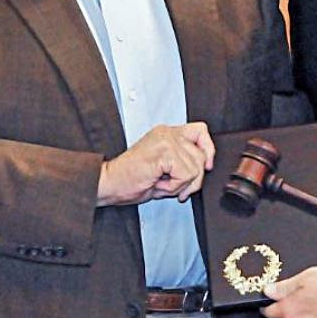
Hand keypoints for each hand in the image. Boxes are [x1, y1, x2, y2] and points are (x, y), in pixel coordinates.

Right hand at [96, 122, 214, 205]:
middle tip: (174, 187)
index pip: (200, 131)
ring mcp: (166, 140)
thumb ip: (182, 163)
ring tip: (161, 184)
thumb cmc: (129, 179)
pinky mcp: (164, 151)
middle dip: (193, 178)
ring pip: (195, 167)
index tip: (207, 166)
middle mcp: (168, 133)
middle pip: (201, 154)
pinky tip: (158, 184)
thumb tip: (203, 169)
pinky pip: (185, 173)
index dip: (208, 149)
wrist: (108, 184)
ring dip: (180, 184)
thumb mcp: (163, 169)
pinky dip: (174, 186)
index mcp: (167, 133)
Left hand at [261, 265, 316, 317]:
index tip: (273, 297)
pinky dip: (310, 316)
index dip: (269, 302)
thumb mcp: (308, 276)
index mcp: (289, 310)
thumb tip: (269, 289)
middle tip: (298, 295)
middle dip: (286, 308)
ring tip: (312, 300)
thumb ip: (285, 286)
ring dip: (299, 312)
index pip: (268, 311)